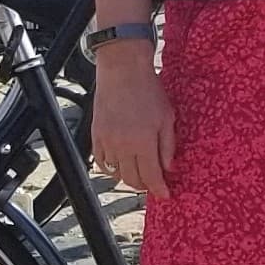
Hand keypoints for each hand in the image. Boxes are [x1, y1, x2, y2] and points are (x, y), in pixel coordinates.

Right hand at [91, 53, 174, 197]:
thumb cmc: (148, 90)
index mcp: (144, 141)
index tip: (165, 194)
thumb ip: (168, 145)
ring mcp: (107, 142)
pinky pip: (102, 163)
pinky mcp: (96, 136)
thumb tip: (169, 168)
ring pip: (117, 174)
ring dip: (129, 178)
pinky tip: (121, 164)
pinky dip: (111, 168)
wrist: (122, 70)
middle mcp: (123, 146)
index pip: (152, 176)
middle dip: (145, 186)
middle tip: (154, 184)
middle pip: (133, 180)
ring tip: (139, 172)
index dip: (160, 189)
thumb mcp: (167, 116)